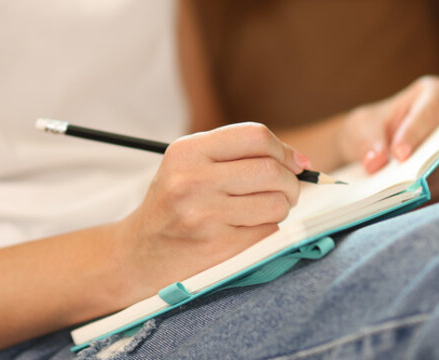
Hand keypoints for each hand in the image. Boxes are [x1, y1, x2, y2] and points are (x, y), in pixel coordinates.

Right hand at [119, 122, 308, 287]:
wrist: (138, 254)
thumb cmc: (173, 206)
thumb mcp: (188, 166)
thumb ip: (235, 155)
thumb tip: (300, 161)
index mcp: (186, 152)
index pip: (255, 136)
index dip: (284, 150)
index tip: (295, 163)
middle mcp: (192, 180)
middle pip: (271, 170)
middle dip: (290, 183)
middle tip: (286, 192)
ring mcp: (204, 215)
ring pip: (276, 203)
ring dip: (280, 209)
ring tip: (263, 211)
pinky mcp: (217, 246)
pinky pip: (268, 232)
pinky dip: (267, 230)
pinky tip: (246, 231)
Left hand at [336, 75, 438, 195]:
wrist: (374, 144)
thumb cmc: (371, 127)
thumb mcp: (362, 127)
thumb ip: (368, 141)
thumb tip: (376, 163)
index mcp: (436, 93)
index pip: (428, 114)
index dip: (414, 134)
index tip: (400, 154)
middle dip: (425, 161)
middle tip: (404, 181)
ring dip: (427, 180)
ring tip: (401, 195)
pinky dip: (426, 192)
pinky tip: (406, 201)